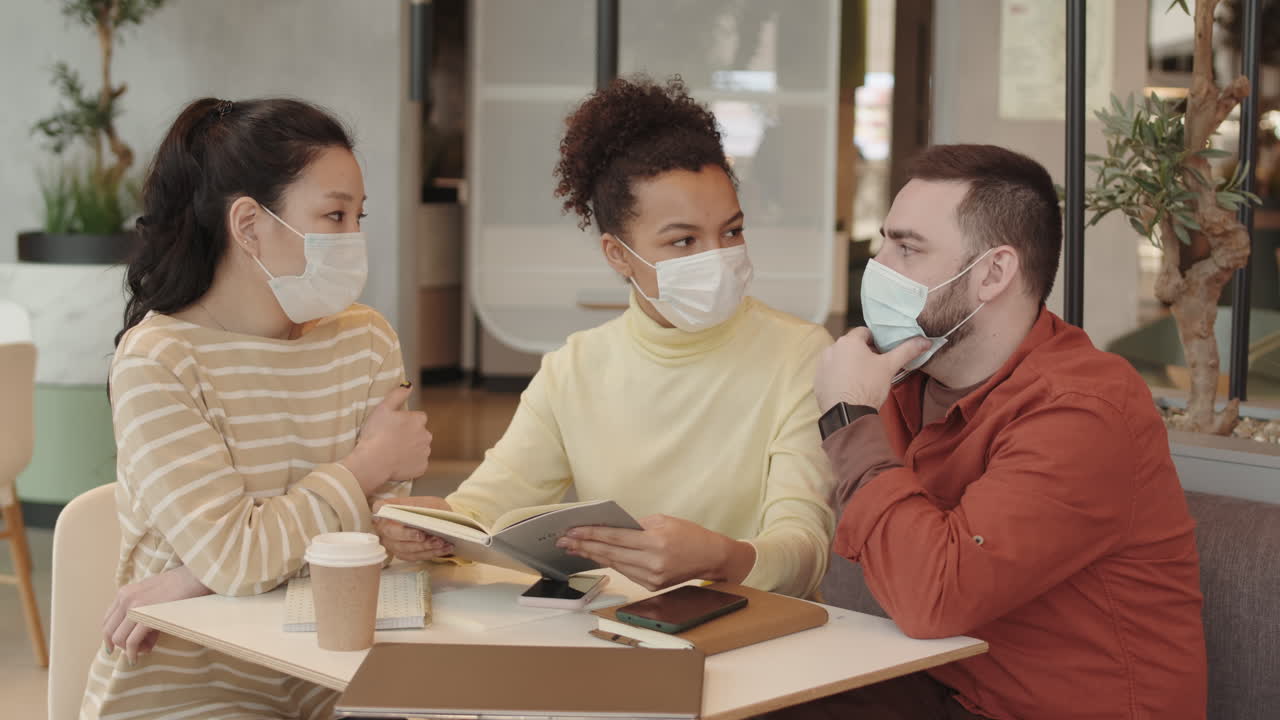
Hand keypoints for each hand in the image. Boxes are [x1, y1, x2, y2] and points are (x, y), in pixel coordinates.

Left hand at [102, 565, 211, 664]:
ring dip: (128, 649)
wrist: (195, 576)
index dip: (110, 636)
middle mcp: (125, 599)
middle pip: (109, 631)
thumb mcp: (153, 594)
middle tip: (134, 651)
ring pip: (118, 638)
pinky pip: (131, 642)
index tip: (118, 646)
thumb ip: (141, 610)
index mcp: (125, 592)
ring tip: (144, 650)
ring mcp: (134, 608)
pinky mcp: (146, 617)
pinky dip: (132, 653)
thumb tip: (141, 635)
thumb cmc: (180, 585)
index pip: (107, 620)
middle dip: (118, 645)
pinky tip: (137, 658)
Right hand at [344, 383, 432, 493]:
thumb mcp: (383, 408)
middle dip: (410, 435)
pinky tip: (397, 463)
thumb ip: (397, 394)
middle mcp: (427, 436)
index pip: (418, 418)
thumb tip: (409, 385)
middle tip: (392, 440)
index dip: (405, 422)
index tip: (393, 427)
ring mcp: (425, 453)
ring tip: (393, 452)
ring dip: (410, 449)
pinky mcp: (422, 468)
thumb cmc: (376, 433)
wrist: (372, 461)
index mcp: (419, 420)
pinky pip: (417, 464)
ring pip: (419, 448)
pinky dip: (410, 464)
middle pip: (420, 433)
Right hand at [372, 496, 455, 561]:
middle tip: (423, 535)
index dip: (383, 511)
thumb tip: (421, 516)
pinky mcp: (404, 554)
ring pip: (406, 548)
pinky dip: (432, 553)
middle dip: (409, 536)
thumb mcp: (430, 502)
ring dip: (425, 546)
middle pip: (392, 534)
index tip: (390, 515)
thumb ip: (424, 507)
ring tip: (441, 542)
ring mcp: (394, 543)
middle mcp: (387, 528)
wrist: (440, 520)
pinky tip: (445, 548)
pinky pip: (416, 556)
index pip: (380, 508)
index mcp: (390, 509)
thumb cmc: (431, 509)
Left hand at [556, 515, 755, 590]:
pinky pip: (626, 572)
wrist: (712, 557)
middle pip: (610, 553)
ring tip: (575, 548)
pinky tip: (597, 556)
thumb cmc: (689, 534)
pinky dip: (611, 563)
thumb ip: (636, 525)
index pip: (614, 537)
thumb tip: (609, 527)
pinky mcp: (652, 586)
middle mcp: (652, 562)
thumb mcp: (663, 520)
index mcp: (655, 542)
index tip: (572, 530)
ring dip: (593, 556)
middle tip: (564, 541)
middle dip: (584, 546)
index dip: (590, 534)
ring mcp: (651, 578)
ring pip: (615, 565)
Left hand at [814, 329, 931, 412]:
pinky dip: (840, 376)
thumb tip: (925, 341)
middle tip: (876, 367)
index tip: (883, 352)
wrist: (848, 414)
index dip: (876, 341)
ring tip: (863, 379)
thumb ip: (907, 350)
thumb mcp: (890, 366)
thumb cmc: (868, 387)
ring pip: (841, 359)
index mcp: (849, 341)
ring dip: (851, 364)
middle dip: (863, 353)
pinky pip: (831, 373)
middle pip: (851, 345)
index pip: (864, 332)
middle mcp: (832, 349)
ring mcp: (822, 365)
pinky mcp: (817, 380)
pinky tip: (851, 387)